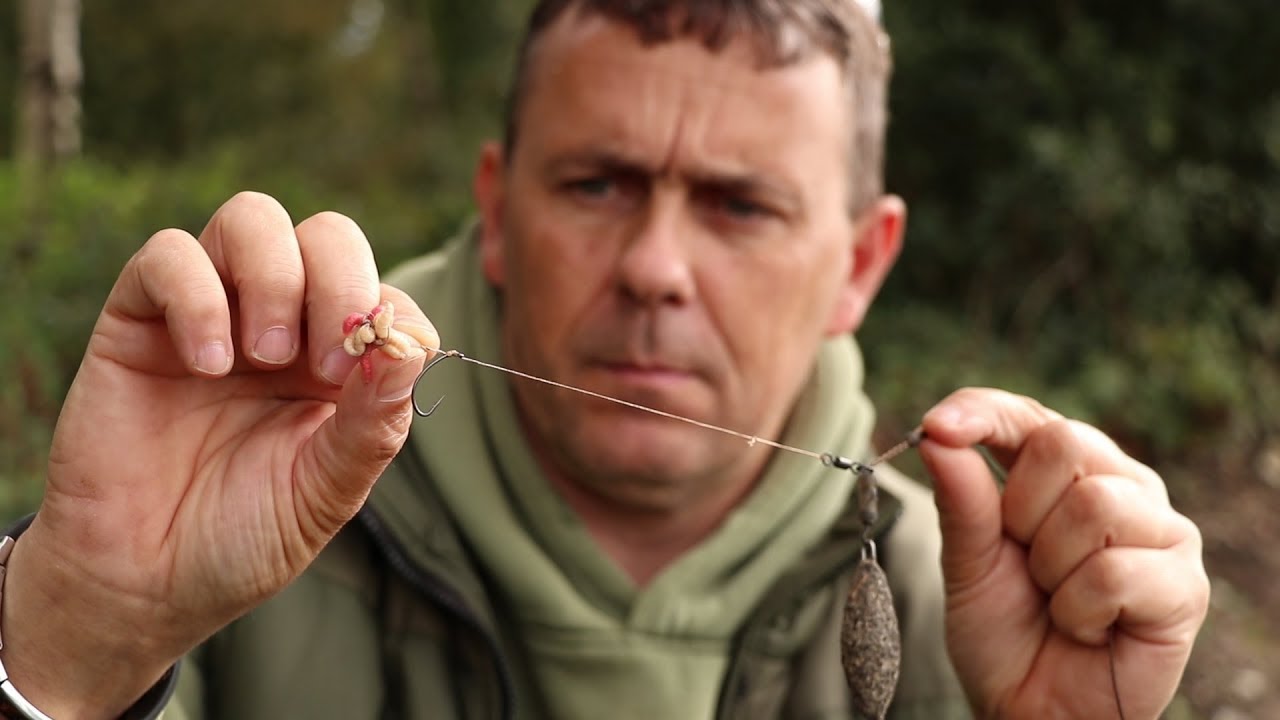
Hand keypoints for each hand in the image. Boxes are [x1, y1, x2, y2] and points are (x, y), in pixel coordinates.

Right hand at [0, 193, 437, 718]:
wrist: (144, 582)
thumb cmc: (245, 535)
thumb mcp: (327, 491)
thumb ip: (374, 422)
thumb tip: (412, 345)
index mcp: (339, 363)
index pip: (386, 295)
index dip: (389, 318)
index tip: (367, 374)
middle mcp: (283, 323)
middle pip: (328, 236)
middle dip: (339, 283)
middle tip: (322, 362)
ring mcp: (212, 312)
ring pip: (252, 219)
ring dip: (274, 278)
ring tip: (263, 357)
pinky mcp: (139, 317)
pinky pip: (168, 253)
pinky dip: (196, 295)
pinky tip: (207, 365)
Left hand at [918, 388, 1208, 719]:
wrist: (1032, 709)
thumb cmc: (1004, 632)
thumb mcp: (967, 562)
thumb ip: (960, 500)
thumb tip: (937, 434)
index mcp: (1063, 472)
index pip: (1025, 414)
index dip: (982, 412)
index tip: (936, 426)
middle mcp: (1120, 485)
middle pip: (1063, 443)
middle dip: (1020, 511)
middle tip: (1025, 564)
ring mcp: (1160, 531)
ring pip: (1094, 504)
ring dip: (1052, 567)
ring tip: (1057, 601)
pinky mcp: (1183, 584)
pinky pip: (1115, 571)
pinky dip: (1080, 609)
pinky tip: (1088, 627)